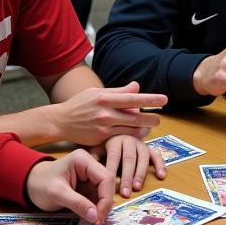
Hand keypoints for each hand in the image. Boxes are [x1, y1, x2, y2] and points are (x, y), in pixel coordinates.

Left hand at [25, 148, 114, 224]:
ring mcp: (89, 175)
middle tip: (98, 222)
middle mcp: (90, 165)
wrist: (29, 184)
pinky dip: (96, 208)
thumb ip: (77, 203)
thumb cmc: (40, 184)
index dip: (106, 198)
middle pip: (107, 185)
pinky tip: (92, 218)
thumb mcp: (57, 194)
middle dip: (105, 204)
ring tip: (95, 222)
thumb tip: (96, 217)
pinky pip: (97, 197)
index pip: (105, 178)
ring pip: (104, 192)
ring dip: (101, 208)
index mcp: (83, 160)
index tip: (99, 217)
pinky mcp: (87, 186)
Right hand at [50, 82, 165, 145]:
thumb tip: (137, 86)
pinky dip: (132, 135)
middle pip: (135, 116)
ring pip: (130, 129)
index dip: (150, 99)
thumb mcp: (97, 92)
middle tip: (159, 118)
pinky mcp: (101, 138)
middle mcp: (105, 113)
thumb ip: (118, 91)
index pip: (132, 98)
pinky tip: (138, 133)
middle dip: (151, 118)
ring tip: (151, 126)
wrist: (61, 121)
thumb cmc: (80, 104)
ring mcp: (103, 127)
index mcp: (105, 98)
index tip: (164, 99)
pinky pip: (122, 137)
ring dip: (143, 128)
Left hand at [100, 134, 165, 197]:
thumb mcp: (96, 148)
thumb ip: (94, 158)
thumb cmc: (105, 144)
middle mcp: (129, 140)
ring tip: (137, 187)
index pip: (114, 156)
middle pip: (129, 159)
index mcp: (115, 140)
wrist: (117, 131)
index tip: (109, 185)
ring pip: (143, 158)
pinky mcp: (150, 148)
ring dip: (141, 174)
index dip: (112, 170)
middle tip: (125, 193)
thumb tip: (89, 169)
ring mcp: (141, 144)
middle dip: (127, 177)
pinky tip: (161, 176)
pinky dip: (160, 165)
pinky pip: (157, 155)